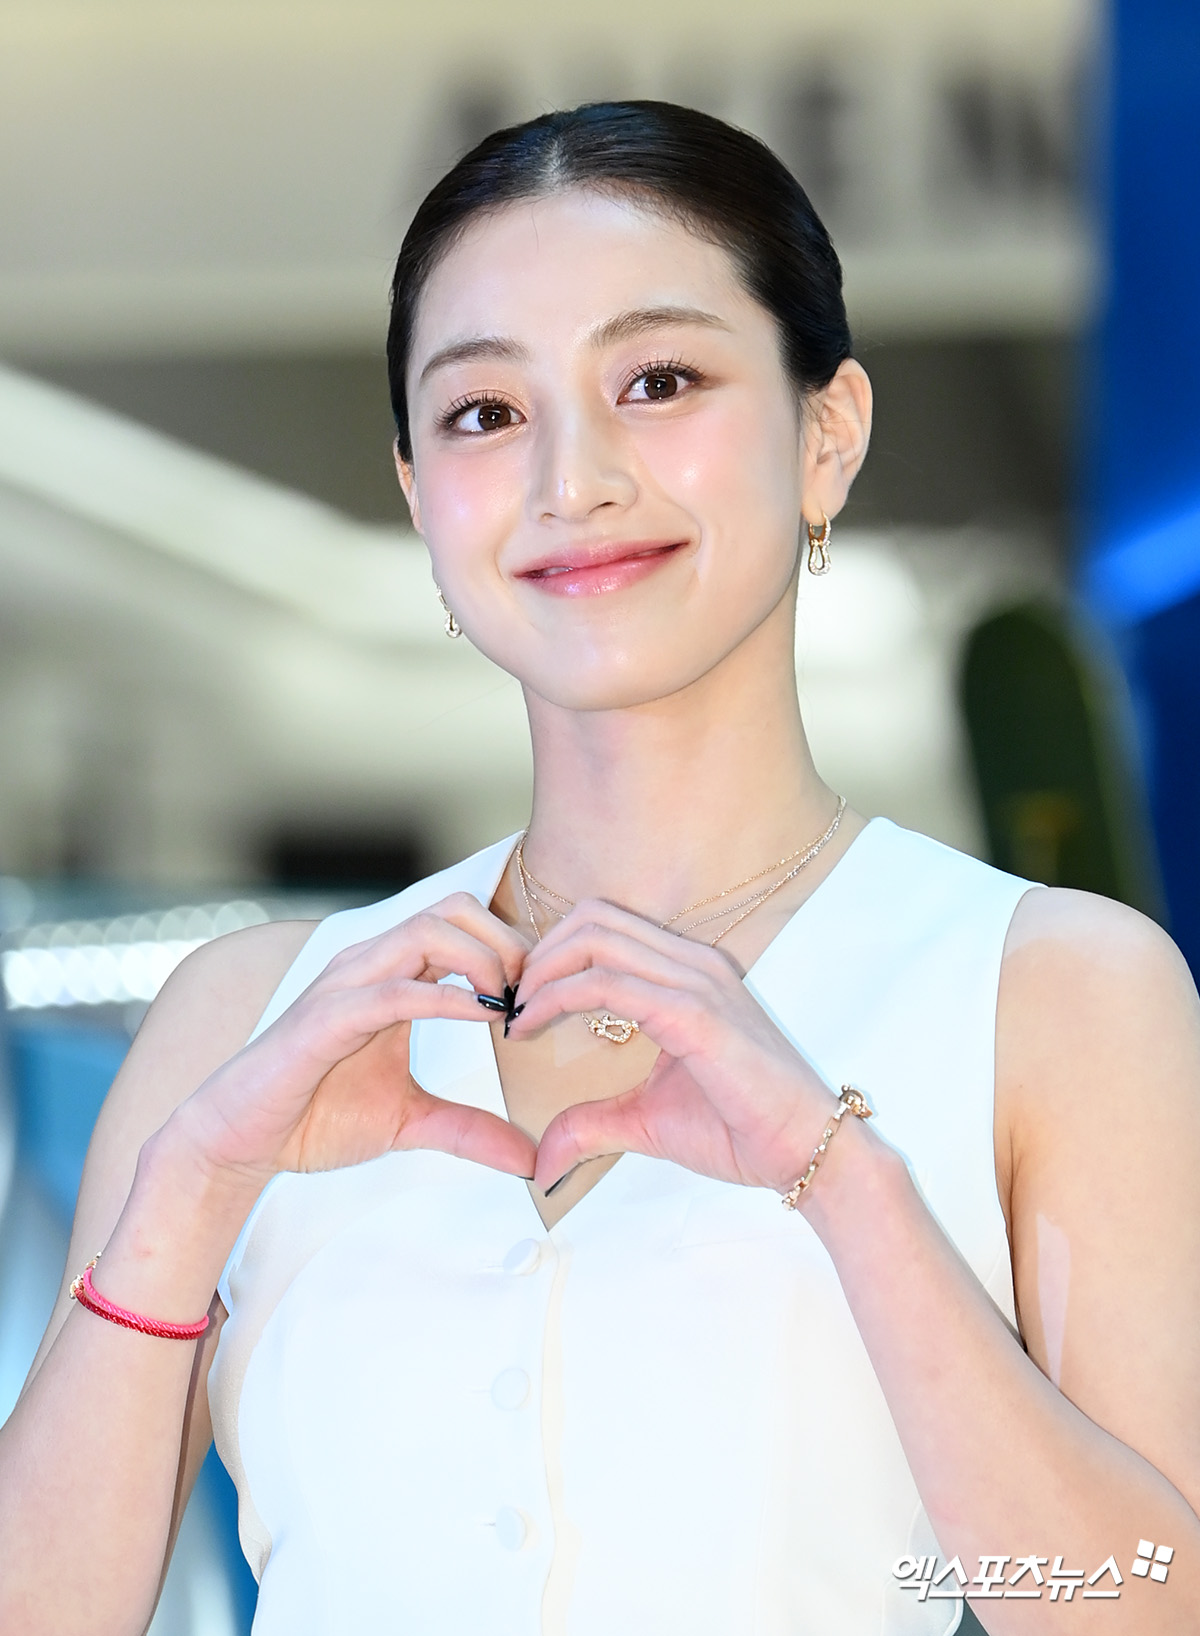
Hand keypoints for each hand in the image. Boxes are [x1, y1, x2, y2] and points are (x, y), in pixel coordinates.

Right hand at [171, 894, 537, 1187]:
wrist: (242, 1141)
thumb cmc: (316, 1116)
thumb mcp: (413, 1123)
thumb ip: (471, 1131)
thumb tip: (531, 1160)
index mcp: (392, 975)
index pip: (462, 922)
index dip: (513, 947)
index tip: (544, 996)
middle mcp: (370, 965)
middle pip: (452, 908)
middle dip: (506, 940)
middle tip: (535, 992)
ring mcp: (346, 986)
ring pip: (426, 932)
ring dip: (483, 960)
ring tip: (512, 1004)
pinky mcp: (326, 1019)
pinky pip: (395, 990)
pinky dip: (447, 997)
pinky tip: (486, 1016)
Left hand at [507, 899, 841, 1193]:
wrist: (808, 1151)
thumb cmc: (743, 1129)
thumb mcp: (647, 1121)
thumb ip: (593, 1123)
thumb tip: (544, 1157)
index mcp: (688, 973)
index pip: (606, 928)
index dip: (553, 954)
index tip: (522, 1000)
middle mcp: (693, 964)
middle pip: (594, 919)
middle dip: (540, 954)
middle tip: (511, 1002)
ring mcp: (696, 982)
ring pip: (596, 939)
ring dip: (542, 971)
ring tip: (517, 1014)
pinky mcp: (695, 1012)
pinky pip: (609, 983)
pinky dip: (558, 997)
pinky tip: (533, 1026)